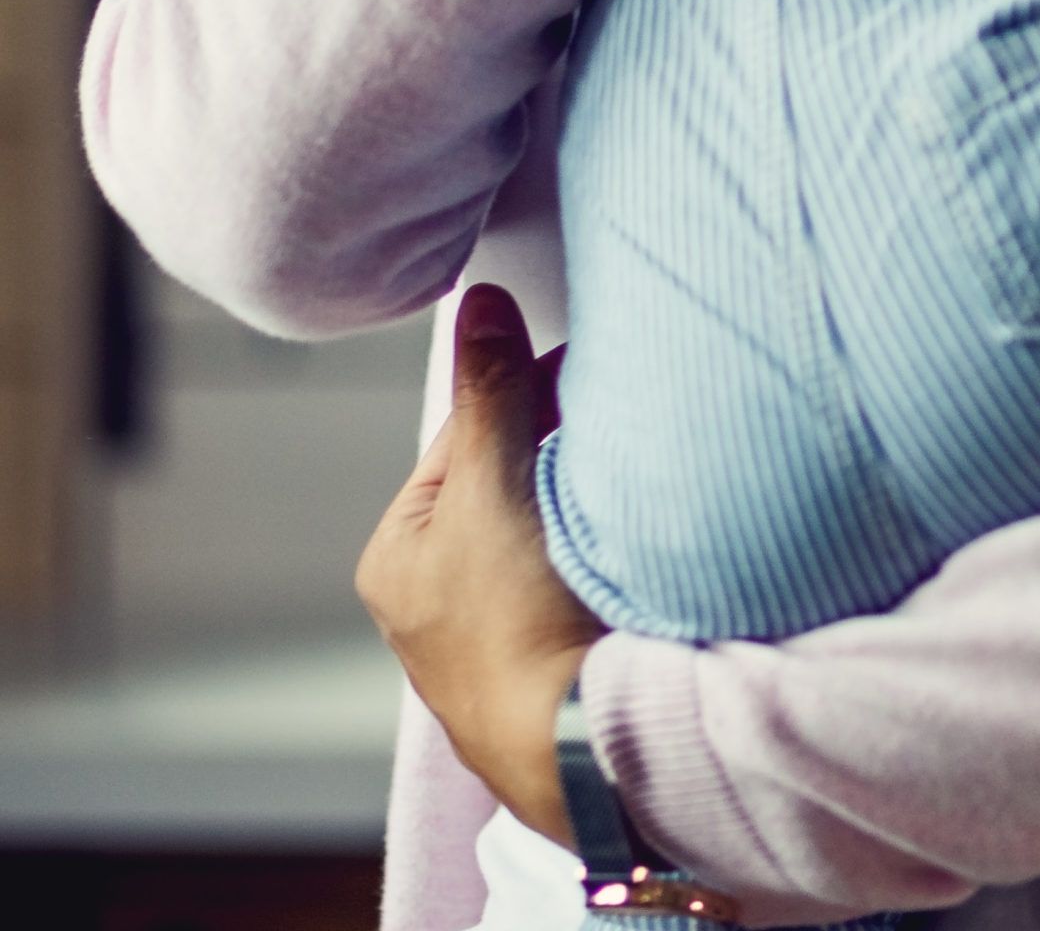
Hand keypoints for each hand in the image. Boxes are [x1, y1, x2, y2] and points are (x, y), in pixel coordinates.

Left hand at [356, 284, 600, 847]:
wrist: (584, 739)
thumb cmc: (514, 628)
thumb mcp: (490, 486)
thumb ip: (490, 390)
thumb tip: (477, 304)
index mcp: (399, 554)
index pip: (467, 432)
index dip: (525, 393)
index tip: (580, 373)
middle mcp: (441, 591)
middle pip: (512, 470)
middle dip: (560, 443)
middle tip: (606, 427)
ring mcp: (504, 622)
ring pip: (555, 513)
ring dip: (592, 489)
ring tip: (621, 482)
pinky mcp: (562, 642)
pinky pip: (588, 557)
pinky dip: (612, 535)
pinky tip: (635, 528)